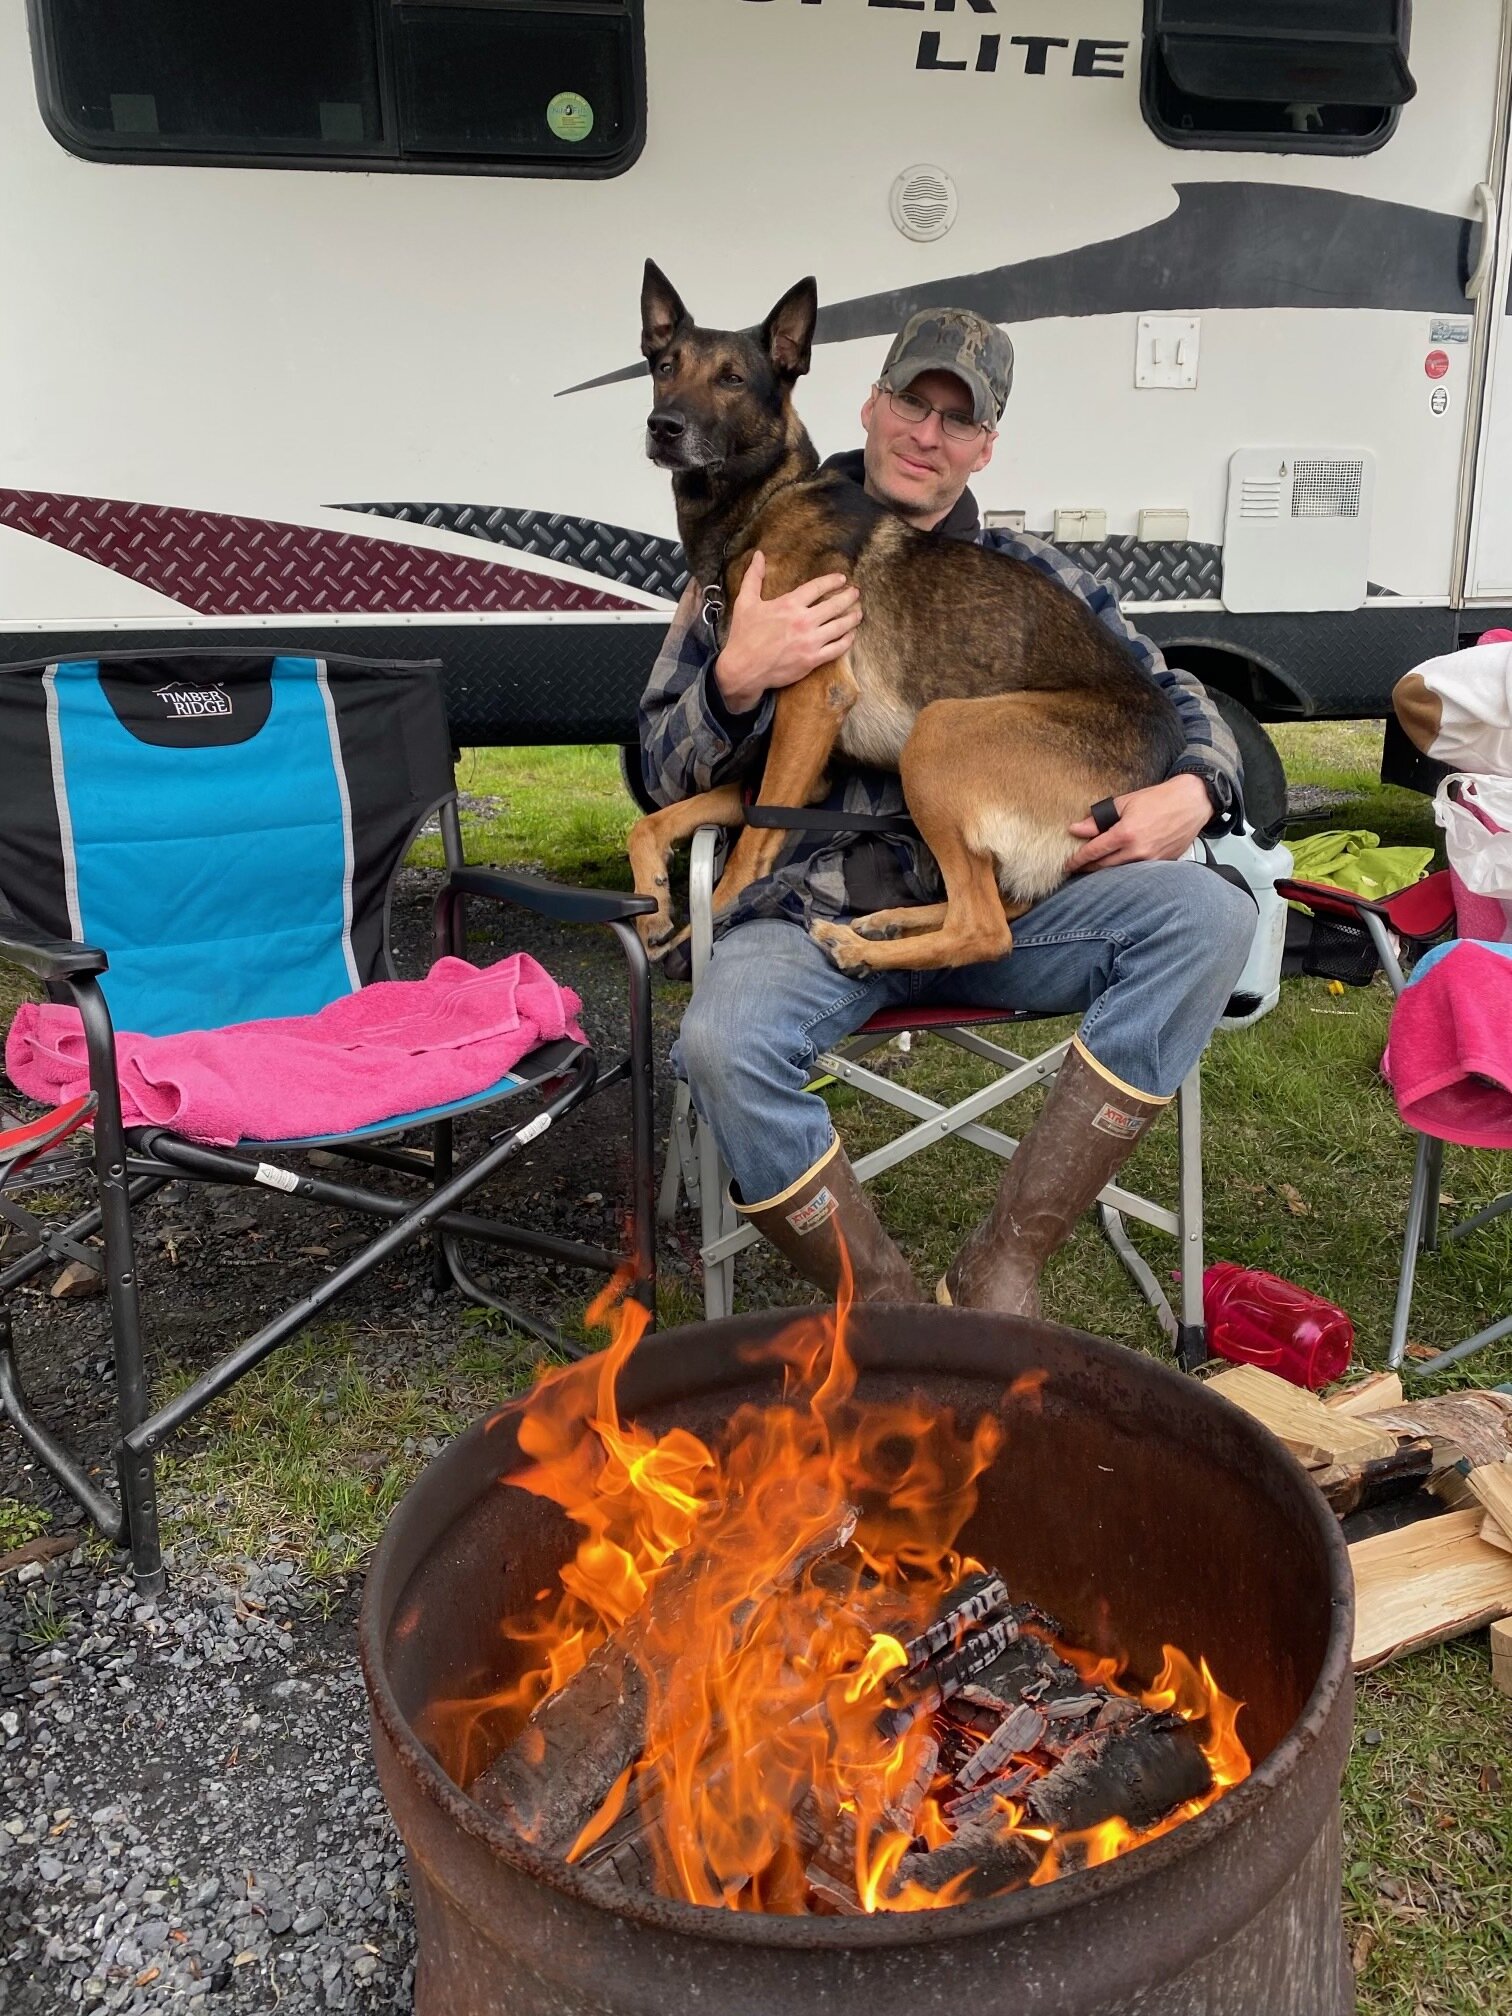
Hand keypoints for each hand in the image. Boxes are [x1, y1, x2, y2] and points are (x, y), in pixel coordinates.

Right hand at [714, 551, 862, 712]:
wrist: (743, 669)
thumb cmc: (744, 635)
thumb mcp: (745, 602)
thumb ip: (754, 577)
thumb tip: (759, 555)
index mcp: (789, 605)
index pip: (817, 587)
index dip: (832, 581)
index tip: (842, 578)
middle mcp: (803, 621)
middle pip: (834, 605)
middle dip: (848, 597)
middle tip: (855, 593)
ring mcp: (810, 641)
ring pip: (840, 627)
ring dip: (852, 618)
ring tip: (858, 613)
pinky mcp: (812, 660)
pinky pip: (837, 649)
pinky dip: (847, 641)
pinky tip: (850, 636)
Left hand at [1066, 773, 1212, 872]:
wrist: (1191, 802)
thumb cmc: (1160, 799)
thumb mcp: (1125, 804)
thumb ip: (1098, 819)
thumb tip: (1076, 829)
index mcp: (1126, 834)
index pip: (1093, 852)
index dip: (1077, 860)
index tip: (1068, 865)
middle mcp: (1138, 851)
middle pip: (1104, 867)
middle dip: (1088, 868)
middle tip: (1077, 868)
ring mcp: (1152, 860)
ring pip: (1120, 872)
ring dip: (1105, 872)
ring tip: (1094, 868)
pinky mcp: (1162, 864)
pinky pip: (1138, 871)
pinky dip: (1125, 870)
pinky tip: (1118, 866)